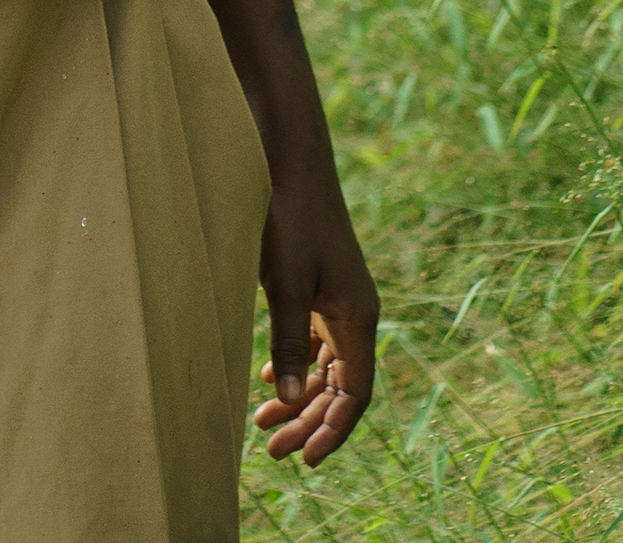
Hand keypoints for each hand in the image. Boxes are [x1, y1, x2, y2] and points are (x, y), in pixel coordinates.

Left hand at [247, 157, 378, 466]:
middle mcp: (356, 314)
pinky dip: (297, 364)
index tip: (307, 459)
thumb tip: (291, 401)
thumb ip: (289, 341)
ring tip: (264, 423)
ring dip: (300, 396)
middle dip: (310, 421)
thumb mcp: (285, 285)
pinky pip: (317, 340)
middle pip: (341, 386)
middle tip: (273, 451)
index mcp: (358, 319)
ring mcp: (339, 299)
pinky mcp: (320, 286)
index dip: (333, 430)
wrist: (288, 162)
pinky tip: (271, 377)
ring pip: (327, 365)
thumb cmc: (287, 220)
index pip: (354, 394)